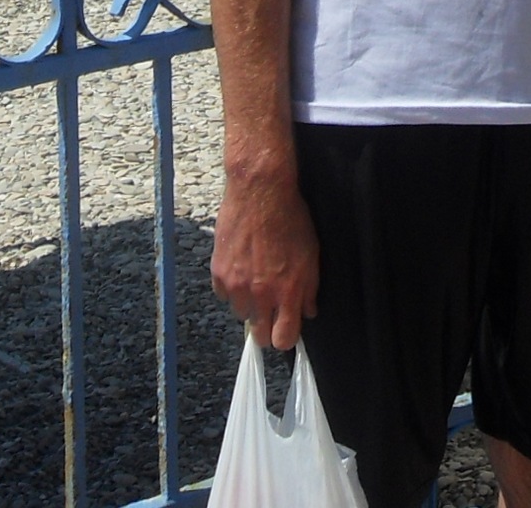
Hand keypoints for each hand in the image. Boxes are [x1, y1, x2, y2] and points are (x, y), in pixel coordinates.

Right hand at [211, 165, 318, 349]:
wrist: (260, 191)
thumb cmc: (290, 218)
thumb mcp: (311, 254)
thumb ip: (309, 289)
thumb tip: (308, 312)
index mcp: (287, 291)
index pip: (283, 339)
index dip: (285, 338)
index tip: (286, 330)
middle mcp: (260, 293)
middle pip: (259, 335)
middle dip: (266, 327)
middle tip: (270, 310)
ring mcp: (236, 284)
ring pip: (241, 314)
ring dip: (249, 304)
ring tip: (256, 279)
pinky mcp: (218, 272)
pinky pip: (223, 295)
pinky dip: (231, 288)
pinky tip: (241, 268)